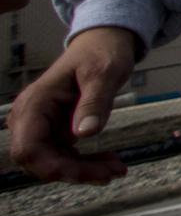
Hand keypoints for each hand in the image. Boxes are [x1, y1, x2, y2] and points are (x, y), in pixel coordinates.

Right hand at [7, 27, 139, 185]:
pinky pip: (63, 156)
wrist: (103, 43)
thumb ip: (95, 101)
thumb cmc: (102, 52)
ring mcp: (42, 125)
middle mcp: (32, 116)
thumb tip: (84, 133)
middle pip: (40, 160)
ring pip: (52, 162)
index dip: (52, 167)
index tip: (85, 173)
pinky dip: (85, 163)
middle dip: (74, 171)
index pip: (28, 148)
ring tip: (116, 168)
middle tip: (112, 172)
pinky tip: (108, 162)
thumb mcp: (105, 72)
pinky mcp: (54, 130)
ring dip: (83, 170)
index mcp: (36, 102)